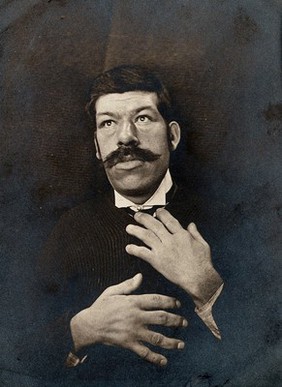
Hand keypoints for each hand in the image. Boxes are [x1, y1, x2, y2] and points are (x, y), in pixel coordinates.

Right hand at [70, 273, 187, 365]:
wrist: (89, 325)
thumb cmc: (101, 306)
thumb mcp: (112, 291)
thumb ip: (128, 285)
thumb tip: (141, 276)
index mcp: (133, 302)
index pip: (156, 300)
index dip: (169, 302)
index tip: (178, 304)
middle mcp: (136, 317)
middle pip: (161, 318)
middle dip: (175, 320)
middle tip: (185, 323)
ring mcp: (133, 331)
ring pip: (156, 337)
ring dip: (171, 341)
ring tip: (181, 344)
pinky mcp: (128, 344)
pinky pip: (144, 352)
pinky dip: (155, 358)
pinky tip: (164, 361)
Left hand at [125, 209, 222, 306]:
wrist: (199, 279)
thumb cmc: (202, 263)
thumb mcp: (203, 244)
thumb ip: (195, 233)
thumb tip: (191, 224)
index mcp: (182, 235)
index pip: (169, 220)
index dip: (161, 214)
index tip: (156, 211)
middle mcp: (170, 240)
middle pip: (154, 225)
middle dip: (144, 218)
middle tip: (137, 215)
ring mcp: (163, 250)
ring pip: (146, 236)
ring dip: (136, 231)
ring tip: (129, 228)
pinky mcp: (158, 261)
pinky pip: (143, 253)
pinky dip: (135, 249)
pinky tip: (129, 248)